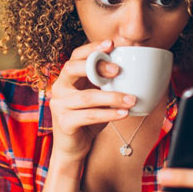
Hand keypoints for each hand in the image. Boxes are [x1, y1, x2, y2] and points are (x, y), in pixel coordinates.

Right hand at [48, 39, 136, 161]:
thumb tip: (133, 69)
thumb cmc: (88, 119)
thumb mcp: (97, 97)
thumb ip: (106, 83)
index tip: (111, 43)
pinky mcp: (64, 122)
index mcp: (67, 78)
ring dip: (112, 97)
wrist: (73, 148)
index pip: (76, 56)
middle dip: (97, 66)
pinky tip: (124, 114)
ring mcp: (59, 105)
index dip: (92, 48)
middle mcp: (59, 88)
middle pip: (72, 68)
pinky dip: (109, 114)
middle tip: (118, 70)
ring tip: (131, 99)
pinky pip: (89, 115)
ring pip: (87, 96)